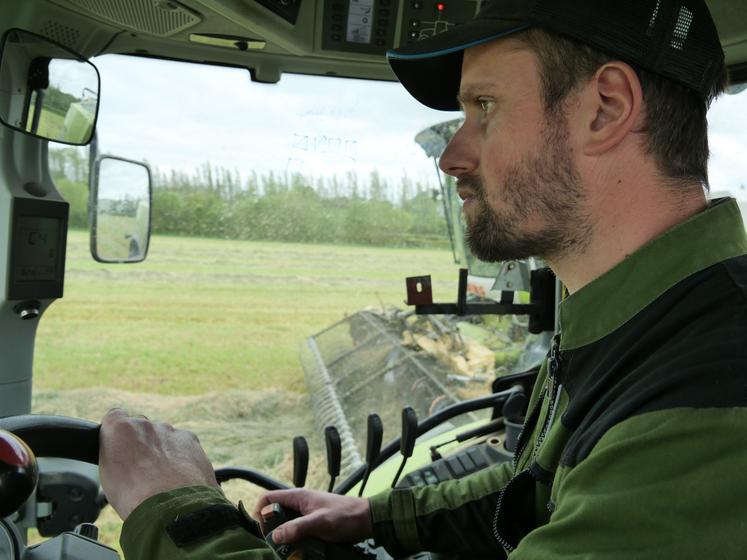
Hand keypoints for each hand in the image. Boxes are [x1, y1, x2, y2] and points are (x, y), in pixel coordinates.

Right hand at [99, 409, 219, 520]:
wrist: (171, 505)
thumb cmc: (134, 496)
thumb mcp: (108, 476)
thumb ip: (114, 454)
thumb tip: (120, 453)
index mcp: (121, 429)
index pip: (115, 416)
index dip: (117, 432)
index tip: (120, 445)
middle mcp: (146, 424)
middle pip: (141, 427)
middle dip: (141, 442)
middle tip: (142, 468)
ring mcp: (170, 430)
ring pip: (163, 436)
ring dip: (162, 449)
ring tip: (162, 476)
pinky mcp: (191, 439)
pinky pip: (182, 443)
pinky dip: (180, 455)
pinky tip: (179, 475)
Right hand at [253, 489, 372, 544]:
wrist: (365, 520)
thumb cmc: (344, 516)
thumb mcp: (320, 522)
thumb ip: (297, 528)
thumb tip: (275, 536)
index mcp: (297, 496)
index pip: (267, 497)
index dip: (259, 512)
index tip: (261, 530)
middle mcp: (298, 503)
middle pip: (274, 513)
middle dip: (270, 529)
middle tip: (274, 545)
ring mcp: (305, 514)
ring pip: (284, 524)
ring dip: (282, 537)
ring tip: (285, 550)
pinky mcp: (311, 524)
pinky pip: (295, 531)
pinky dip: (293, 540)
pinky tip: (296, 550)